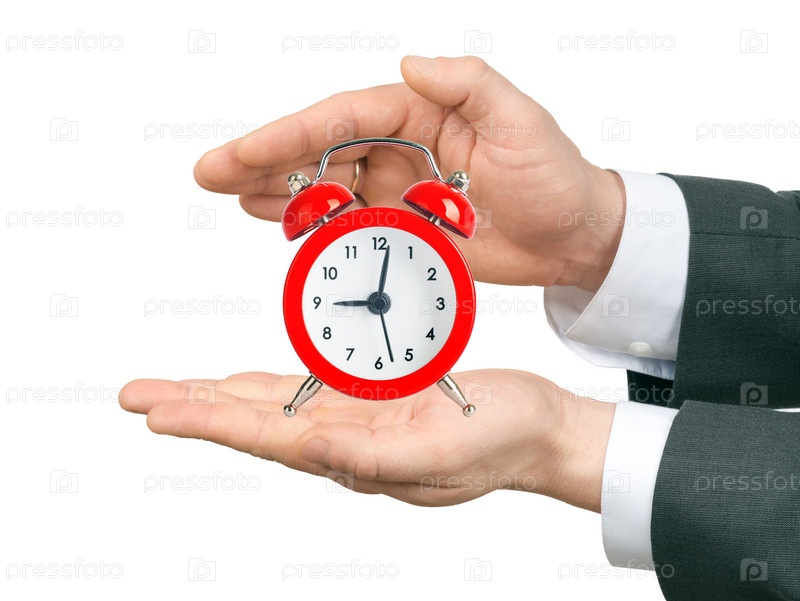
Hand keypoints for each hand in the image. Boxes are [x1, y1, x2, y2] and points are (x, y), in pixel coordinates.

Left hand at [119, 370, 613, 509]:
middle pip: (255, 422)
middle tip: (136, 396)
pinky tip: (240, 383)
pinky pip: (307, 390)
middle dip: (193, 409)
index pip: (269, 439)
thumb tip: (310, 452)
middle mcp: (345, 442)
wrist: (536, 430)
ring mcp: (357, 420)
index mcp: (357, 458)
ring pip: (273, 405)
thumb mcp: (443, 452)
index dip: (211, 424)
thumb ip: (374, 458)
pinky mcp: (373, 400)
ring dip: (218, 396)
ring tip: (170, 390)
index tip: (159, 414)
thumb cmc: (502, 443)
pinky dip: (265, 386)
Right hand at [193, 55, 624, 291]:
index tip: (244, 153)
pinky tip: (276, 219)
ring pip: (324, 185)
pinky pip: (347, 222)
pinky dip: (311, 221)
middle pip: (320, 150)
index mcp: (421, 110)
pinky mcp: (402, 226)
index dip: (290, 135)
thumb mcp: (522, 121)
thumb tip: (411, 63)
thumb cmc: (556, 176)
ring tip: (231, 195)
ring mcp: (397, 187)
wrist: (574, 237)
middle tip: (211, 174)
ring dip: (277, 189)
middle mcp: (401, 145)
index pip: (342, 120)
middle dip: (265, 159)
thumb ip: (469, 85)